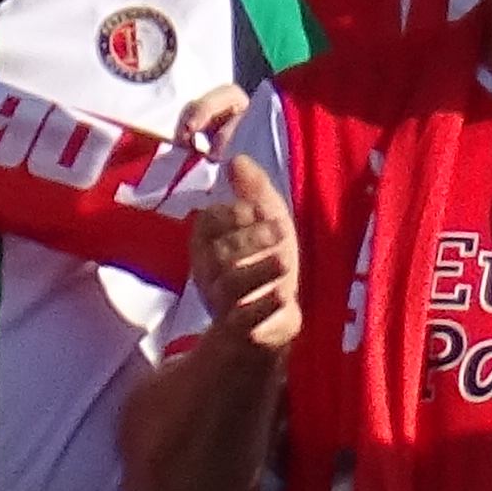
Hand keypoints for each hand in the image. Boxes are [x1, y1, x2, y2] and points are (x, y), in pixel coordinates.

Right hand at [191, 146, 300, 348]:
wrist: (267, 326)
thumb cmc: (262, 265)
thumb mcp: (264, 223)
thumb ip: (253, 190)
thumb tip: (236, 159)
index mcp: (209, 245)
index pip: (208, 224)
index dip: (231, 214)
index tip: (256, 209)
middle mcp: (210, 274)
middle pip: (221, 252)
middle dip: (250, 239)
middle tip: (280, 230)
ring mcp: (224, 304)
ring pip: (232, 285)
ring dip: (258, 269)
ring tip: (284, 261)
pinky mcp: (242, 331)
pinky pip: (246, 319)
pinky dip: (264, 306)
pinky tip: (282, 295)